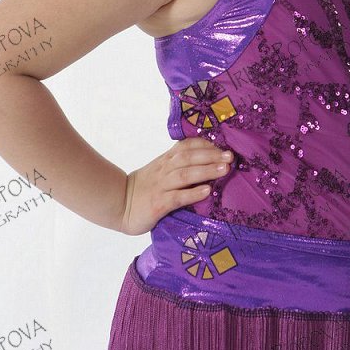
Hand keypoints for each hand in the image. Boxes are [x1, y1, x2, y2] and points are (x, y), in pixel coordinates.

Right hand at [118, 138, 232, 235]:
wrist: (118, 204)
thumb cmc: (143, 188)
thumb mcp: (159, 170)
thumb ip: (178, 164)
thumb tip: (207, 161)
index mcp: (165, 160)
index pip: (186, 146)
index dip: (205, 145)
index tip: (223, 147)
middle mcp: (164, 170)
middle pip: (189, 158)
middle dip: (211, 156)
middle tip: (230, 157)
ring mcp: (160, 186)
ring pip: (185, 175)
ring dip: (206, 171)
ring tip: (224, 170)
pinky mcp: (158, 204)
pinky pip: (177, 197)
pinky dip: (192, 193)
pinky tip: (207, 192)